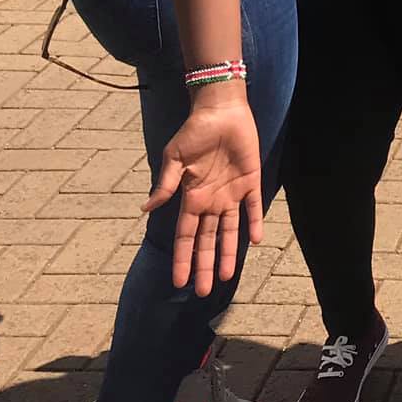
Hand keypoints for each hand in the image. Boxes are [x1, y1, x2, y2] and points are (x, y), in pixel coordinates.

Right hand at [144, 83, 264, 294]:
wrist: (220, 110)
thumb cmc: (194, 132)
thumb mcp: (174, 158)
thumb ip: (165, 185)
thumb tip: (145, 209)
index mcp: (191, 198)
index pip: (185, 236)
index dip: (182, 258)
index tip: (179, 281)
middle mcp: (210, 201)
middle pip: (207, 240)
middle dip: (205, 265)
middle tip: (204, 291)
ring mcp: (231, 193)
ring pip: (229, 230)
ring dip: (229, 253)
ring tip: (227, 277)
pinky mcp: (250, 180)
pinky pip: (253, 207)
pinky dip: (255, 223)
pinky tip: (256, 241)